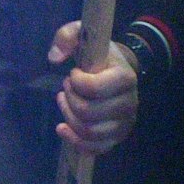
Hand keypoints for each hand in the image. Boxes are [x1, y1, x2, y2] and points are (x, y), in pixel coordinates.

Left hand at [47, 21, 139, 153]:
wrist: (115, 71)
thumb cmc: (97, 54)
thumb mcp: (82, 34)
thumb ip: (66, 36)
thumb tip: (54, 58)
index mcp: (125, 78)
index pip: (93, 88)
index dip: (75, 82)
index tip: (74, 73)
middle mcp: (129, 103)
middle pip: (87, 112)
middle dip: (69, 99)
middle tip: (67, 87)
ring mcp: (124, 123)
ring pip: (88, 132)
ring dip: (68, 116)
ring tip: (65, 101)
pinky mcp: (116, 137)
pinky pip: (95, 148)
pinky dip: (74, 140)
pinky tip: (62, 127)